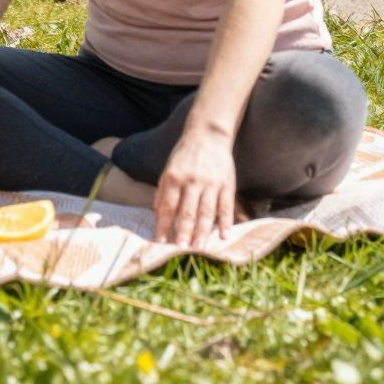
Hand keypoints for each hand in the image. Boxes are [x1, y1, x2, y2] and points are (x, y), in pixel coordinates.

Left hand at [154, 123, 237, 244]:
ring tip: (198, 247)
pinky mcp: (226, 184)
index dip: (163, 224)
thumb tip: (157, 213)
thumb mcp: (168, 168)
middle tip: (180, 248)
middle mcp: (191, 181)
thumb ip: (163, 190)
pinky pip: (226, 206)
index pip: (167, 205)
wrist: (208, 134)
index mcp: (174, 177)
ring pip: (206, 211)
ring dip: (202, 231)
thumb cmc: (185, 155)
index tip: (160, 241)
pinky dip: (225, 222)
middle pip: (187, 211)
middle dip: (183, 231)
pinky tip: (223, 235)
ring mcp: (211, 183)